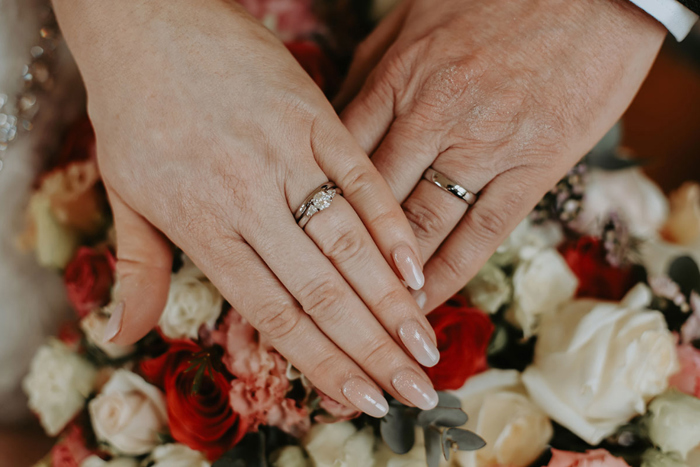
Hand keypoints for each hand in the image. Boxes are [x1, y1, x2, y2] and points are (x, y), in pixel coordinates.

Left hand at [52, 0, 439, 414]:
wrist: (149, 20)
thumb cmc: (136, 110)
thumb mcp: (124, 193)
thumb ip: (137, 271)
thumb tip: (118, 336)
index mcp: (203, 225)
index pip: (273, 312)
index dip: (321, 361)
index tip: (359, 397)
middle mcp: (248, 199)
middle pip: (320, 289)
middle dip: (371, 348)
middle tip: (413, 389)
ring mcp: (285, 155)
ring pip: (347, 241)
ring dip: (391, 298)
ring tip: (424, 343)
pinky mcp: (312, 116)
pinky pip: (360, 176)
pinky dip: (391, 223)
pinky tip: (417, 264)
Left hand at [336, 0, 665, 310]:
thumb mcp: (414, 18)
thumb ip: (372, 71)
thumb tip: (335, 117)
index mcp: (399, 77)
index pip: (343, 156)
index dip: (319, 204)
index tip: (304, 238)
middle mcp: (433, 117)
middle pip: (374, 201)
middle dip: (346, 253)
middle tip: (325, 292)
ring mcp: (484, 146)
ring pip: (423, 225)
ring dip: (393, 277)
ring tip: (370, 312)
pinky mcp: (533, 168)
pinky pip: (482, 234)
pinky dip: (451, 273)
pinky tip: (428, 299)